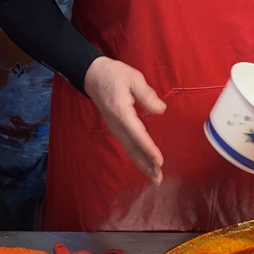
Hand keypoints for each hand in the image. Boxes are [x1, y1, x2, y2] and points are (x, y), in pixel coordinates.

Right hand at [84, 57, 166, 182]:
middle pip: (133, 149)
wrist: (92, 76)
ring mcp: (115, 128)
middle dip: (146, 165)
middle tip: (158, 179)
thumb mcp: (134, 78)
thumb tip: (161, 110)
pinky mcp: (116, 128)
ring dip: (142, 164)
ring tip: (155, 177)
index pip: (138, 134)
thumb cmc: (114, 75)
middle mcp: (117, 125)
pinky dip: (137, 157)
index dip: (149, 149)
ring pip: (129, 150)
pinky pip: (127, 146)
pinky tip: (145, 164)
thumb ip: (147, 95)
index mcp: (122, 112)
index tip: (159, 161)